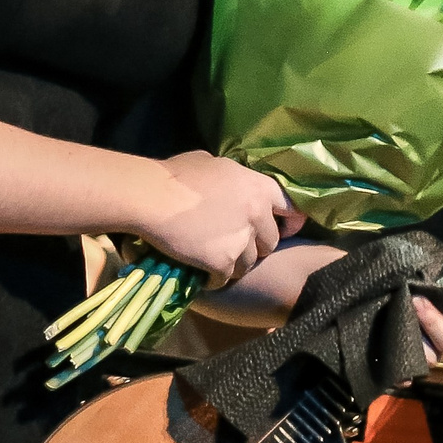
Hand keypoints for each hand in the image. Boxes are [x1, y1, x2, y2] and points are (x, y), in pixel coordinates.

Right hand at [132, 153, 304, 285]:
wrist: (151, 197)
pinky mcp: (222, 262)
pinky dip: (213, 278)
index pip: (291, 208)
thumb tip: (230, 183)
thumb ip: (231, 178)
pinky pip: (224, 278)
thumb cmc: (176, 175)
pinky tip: (200, 272)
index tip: (284, 229)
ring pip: (248, 264)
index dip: (289, 221)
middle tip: (235, 246)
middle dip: (254, 246)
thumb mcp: (211, 163)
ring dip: (233, 264)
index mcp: (258, 187)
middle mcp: (256, 214)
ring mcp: (241, 240)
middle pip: (270, 242)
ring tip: (213, 261)